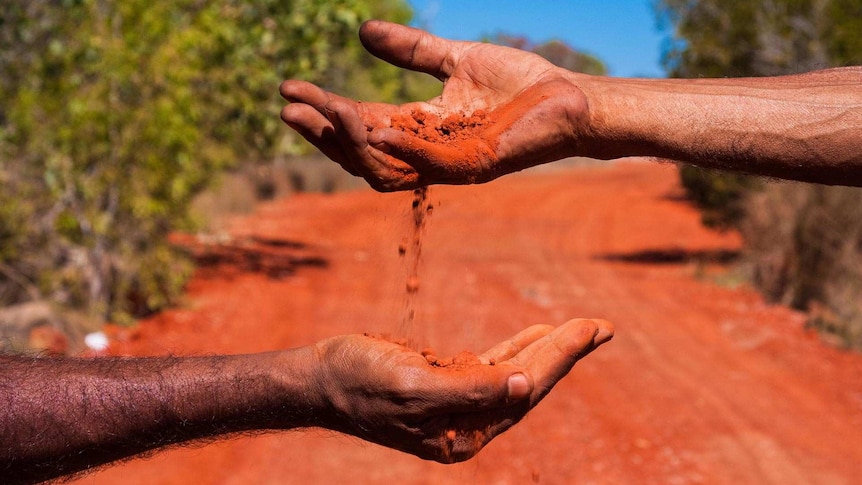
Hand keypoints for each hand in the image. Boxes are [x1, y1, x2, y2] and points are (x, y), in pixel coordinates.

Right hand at [280, 20, 591, 190]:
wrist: (571, 97)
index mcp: (418, 128)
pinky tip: (374, 127)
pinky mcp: (476, 165)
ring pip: (385, 168)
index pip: (358, 124)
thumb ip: (411, 51)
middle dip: (322, 133)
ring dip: (352, 143)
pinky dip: (401, 149)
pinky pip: (430, 166)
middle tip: (288, 108)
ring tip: (326, 110)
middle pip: (360, 154)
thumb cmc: (520, 83)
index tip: (288, 87)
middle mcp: (427, 152)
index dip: (322, 109)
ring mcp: (449, 163)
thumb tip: (362, 31)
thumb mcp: (454, 59)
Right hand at [312, 318, 612, 462]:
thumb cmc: (359, 381)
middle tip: (602, 326)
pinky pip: (491, 366)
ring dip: (548, 349)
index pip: (524, 392)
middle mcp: (467, 424)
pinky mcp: (445, 384)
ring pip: (514, 374)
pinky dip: (515, 349)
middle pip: (528, 385)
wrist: (320, 378)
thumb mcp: (413, 386)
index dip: (559, 358)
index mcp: (463, 434)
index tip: (589, 329)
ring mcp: (457, 405)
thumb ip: (471, 390)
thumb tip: (525, 386)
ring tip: (582, 329)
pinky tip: (536, 334)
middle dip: (565, 353)